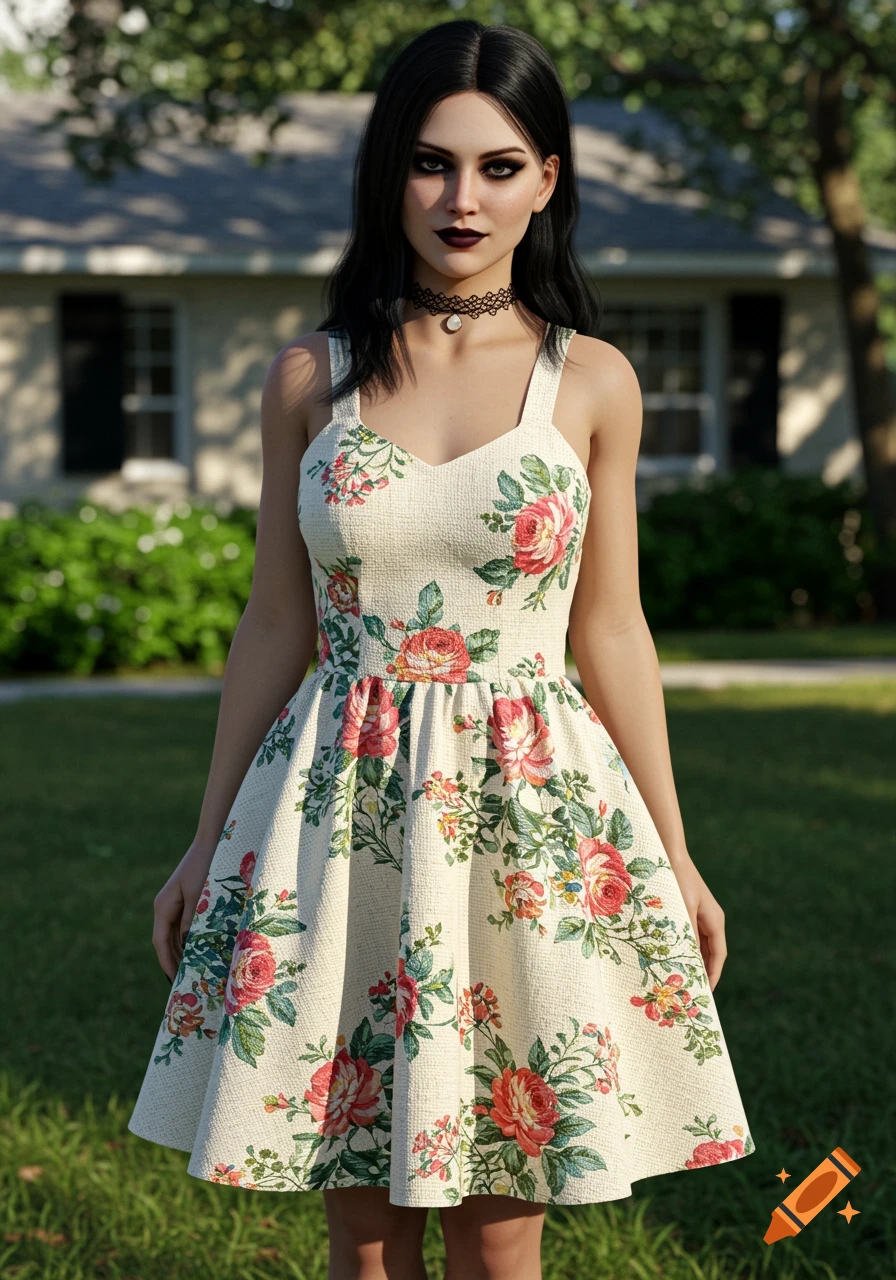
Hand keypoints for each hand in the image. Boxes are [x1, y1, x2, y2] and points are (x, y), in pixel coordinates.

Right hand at [152, 842, 215, 982]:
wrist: (211, 842)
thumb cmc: (205, 866)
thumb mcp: (199, 896)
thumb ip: (192, 920)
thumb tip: (186, 943)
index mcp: (163, 906)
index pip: (160, 941)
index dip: (166, 962)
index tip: (173, 980)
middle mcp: (165, 907)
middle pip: (166, 941)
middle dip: (173, 961)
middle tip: (183, 983)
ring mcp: (174, 904)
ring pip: (175, 936)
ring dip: (182, 952)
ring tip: (192, 972)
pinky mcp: (185, 902)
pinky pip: (183, 926)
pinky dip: (189, 940)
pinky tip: (199, 951)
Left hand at [669, 854, 726, 990]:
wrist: (670, 854)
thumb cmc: (678, 880)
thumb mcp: (683, 908)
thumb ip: (687, 932)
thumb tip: (687, 957)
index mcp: (715, 920)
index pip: (718, 955)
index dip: (713, 974)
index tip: (706, 992)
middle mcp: (710, 920)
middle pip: (710, 953)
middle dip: (703, 972)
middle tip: (692, 992)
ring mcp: (700, 916)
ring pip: (699, 946)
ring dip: (692, 961)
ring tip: (682, 980)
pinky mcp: (688, 911)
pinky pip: (689, 936)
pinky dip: (684, 948)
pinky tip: (672, 958)